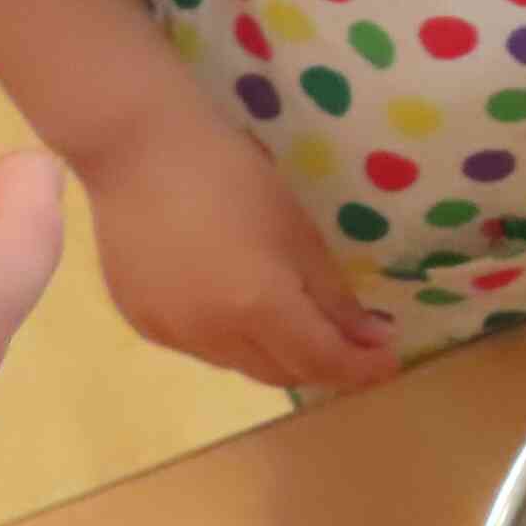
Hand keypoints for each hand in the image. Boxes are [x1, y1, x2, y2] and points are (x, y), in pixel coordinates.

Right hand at [83, 102, 399, 395]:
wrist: (137, 152)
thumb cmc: (233, 178)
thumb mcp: (299, 233)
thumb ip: (334, 297)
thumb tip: (370, 340)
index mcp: (258, 307)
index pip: (321, 361)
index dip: (360, 368)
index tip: (389, 358)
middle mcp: (212, 335)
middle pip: (282, 373)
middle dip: (323, 364)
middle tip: (353, 342)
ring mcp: (171, 334)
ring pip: (240, 364)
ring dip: (277, 354)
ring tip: (299, 323)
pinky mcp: (142, 322)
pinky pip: (201, 348)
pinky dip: (232, 340)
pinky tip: (239, 308)